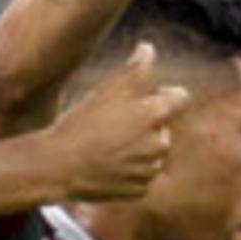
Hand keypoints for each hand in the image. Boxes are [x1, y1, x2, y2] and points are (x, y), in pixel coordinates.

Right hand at [48, 43, 184, 202]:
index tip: (151, 94)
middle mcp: (160, 143)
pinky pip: (140, 175)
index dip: (166, 93)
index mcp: (155, 115)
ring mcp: (150, 170)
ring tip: (106, 145)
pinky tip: (106, 164)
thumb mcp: (106, 91)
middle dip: (145, 124)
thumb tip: (149, 48)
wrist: (59, 166)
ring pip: (151, 153)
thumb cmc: (82, 124)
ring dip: (137, 148)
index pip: (181, 97)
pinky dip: (128, 170)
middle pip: (162, 127)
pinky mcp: (139, 190)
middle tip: (113, 123)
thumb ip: (134, 70)